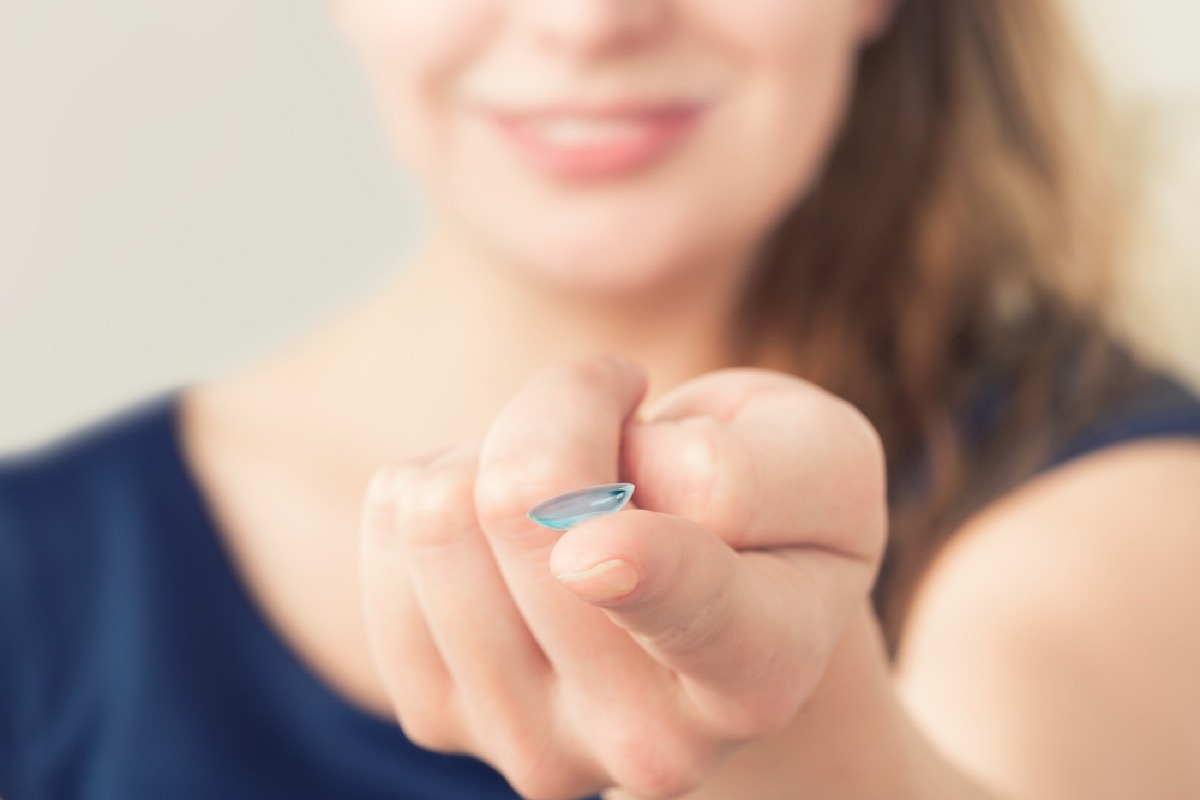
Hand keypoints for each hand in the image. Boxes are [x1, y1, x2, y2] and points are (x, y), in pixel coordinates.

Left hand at [358, 355, 886, 798]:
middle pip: (527, 499)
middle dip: (573, 409)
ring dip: (505, 449)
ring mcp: (530, 741)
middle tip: (621, 437)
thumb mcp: (819, 456)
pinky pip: (391, 518)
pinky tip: (515, 527)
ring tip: (576, 490)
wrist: (706, 599)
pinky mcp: (436, 716)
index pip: (694, 610)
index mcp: (760, 673)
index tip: (594, 551)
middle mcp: (648, 743)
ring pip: (441, 507)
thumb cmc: (773, 509)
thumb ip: (745, 470)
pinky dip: (450, 478)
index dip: (638, 571)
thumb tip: (584, 522)